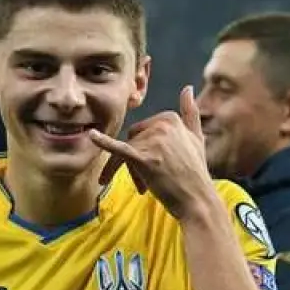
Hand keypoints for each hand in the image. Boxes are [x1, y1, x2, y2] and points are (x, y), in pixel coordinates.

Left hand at [89, 86, 214, 219]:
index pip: (143, 130)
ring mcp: (153, 141)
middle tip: (147, 182)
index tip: (155, 167)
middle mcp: (162, 126)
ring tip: (143, 187)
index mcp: (170, 118)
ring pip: (126, 151)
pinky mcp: (143, 158)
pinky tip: (91, 136)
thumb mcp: (196, 138)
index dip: (146, 149)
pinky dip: (103, 142)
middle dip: (136, 161)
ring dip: (132, 171)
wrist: (197, 201)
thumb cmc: (195, 173)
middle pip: (132, 140)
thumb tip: (187, 88)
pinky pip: (118, 148)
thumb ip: (190, 112)